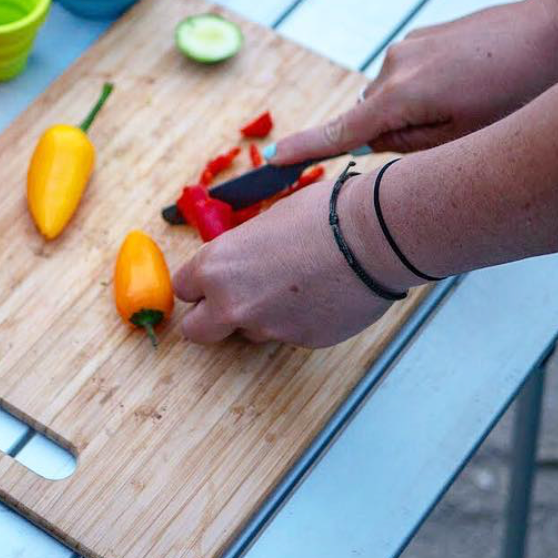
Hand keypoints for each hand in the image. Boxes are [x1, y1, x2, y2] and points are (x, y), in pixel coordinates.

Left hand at [172, 174, 418, 347]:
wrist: (374, 236)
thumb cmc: (322, 215)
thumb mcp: (264, 223)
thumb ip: (238, 252)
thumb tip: (235, 263)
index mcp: (216, 265)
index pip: (183, 290)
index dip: (198, 286)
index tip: (209, 284)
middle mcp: (231, 302)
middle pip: (196, 330)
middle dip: (209, 318)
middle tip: (231, 302)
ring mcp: (265, 327)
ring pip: (245, 333)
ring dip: (258, 317)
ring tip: (291, 287)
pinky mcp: (299, 342)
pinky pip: (285, 335)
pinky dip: (294, 320)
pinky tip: (317, 295)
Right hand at [272, 0, 557, 163]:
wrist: (556, 28)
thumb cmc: (519, 91)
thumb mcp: (466, 135)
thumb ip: (412, 144)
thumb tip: (377, 139)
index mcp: (400, 97)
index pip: (341, 132)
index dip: (305, 149)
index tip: (274, 160)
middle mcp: (393, 67)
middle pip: (373, 117)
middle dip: (399, 131)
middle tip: (456, 127)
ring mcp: (407, 47)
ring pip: (393, 97)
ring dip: (418, 108)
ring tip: (472, 99)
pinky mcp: (422, 36)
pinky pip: (409, 75)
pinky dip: (429, 86)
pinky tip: (472, 79)